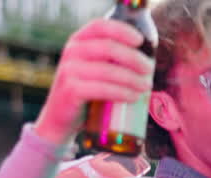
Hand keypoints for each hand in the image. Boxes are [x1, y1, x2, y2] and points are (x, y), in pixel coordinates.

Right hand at [34, 19, 153, 146]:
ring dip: (132, 78)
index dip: (122, 31)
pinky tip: (134, 97)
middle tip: (149, 69)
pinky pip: (102, 89)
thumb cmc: (86, 92)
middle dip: (133, 58)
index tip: (140, 41)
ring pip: (107, 70)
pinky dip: (122, 92)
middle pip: (108, 47)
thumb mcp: (95, 70)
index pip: (100, 26)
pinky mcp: (71, 90)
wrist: (61, 119)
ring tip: (146, 86)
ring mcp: (69, 70)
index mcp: (78, 41)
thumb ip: (112, 61)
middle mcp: (71, 51)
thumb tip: (148, 62)